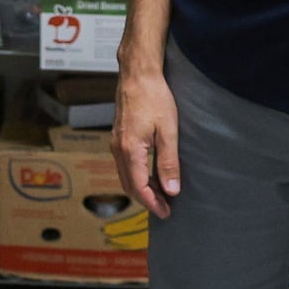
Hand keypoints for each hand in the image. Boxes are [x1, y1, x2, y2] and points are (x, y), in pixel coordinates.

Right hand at [113, 62, 181, 219]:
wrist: (137, 74)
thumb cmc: (154, 98)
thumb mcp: (167, 131)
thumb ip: (168, 162)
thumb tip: (171, 190)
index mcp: (130, 151)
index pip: (139, 188)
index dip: (153, 204)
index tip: (166, 213)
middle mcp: (118, 150)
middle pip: (130, 185)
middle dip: (147, 200)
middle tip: (165, 209)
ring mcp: (116, 143)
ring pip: (126, 176)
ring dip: (142, 189)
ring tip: (161, 195)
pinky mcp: (119, 137)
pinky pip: (126, 165)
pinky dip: (137, 176)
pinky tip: (151, 175)